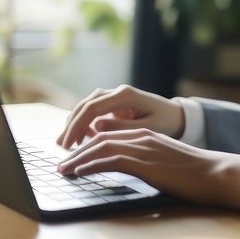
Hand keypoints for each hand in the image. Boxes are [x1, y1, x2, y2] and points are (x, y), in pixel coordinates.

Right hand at [56, 84, 185, 147]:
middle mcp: (117, 92)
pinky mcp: (114, 105)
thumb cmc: (165, 122)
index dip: (77, 126)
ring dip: (75, 123)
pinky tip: (81, 138)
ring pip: (87, 106)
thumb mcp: (147, 129)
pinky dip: (84, 123)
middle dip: (72, 125)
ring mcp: (115, 97)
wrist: (177, 116)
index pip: (93, 108)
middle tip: (62, 145)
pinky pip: (94, 112)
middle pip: (86, 105)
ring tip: (67, 143)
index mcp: (125, 95)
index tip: (68, 143)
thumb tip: (96, 127)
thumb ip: (122, 127)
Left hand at [56, 127, 239, 211]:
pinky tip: (80, 172)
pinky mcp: (145, 162)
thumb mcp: (165, 160)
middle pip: (99, 137)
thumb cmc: (194, 172)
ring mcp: (143, 147)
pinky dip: (91, 165)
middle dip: (77, 149)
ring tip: (63, 169)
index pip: (108, 134)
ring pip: (101, 146)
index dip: (87, 143)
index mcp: (146, 134)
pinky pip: (110, 160)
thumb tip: (126, 166)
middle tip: (61, 162)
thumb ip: (145, 158)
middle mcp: (141, 136)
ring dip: (78, 158)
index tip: (73, 155)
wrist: (215, 173)